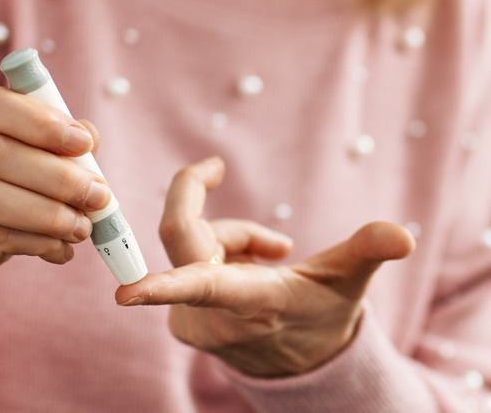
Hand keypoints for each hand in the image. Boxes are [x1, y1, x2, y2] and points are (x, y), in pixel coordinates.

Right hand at [0, 87, 110, 376]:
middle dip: (56, 173)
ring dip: (47, 211)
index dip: (39, 120)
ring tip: (82, 228)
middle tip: (98, 195)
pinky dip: (35, 242)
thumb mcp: (4, 184)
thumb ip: (44, 154)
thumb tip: (89, 134)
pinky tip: (60, 251)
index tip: (84, 142)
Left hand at [115, 157, 414, 376]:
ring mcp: (191, 319)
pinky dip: (218, 252)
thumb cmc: (322, 317)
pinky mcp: (181, 316)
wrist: (299, 361)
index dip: (162, 286)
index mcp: (251, 303)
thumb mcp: (347, 284)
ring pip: (191, 244)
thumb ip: (367, 253)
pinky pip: (187, 260)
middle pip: (184, 234)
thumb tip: (403, 236)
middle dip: (208, 201)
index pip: (202, 287)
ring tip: (273, 251)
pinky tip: (248, 265)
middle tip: (215, 165)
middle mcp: (212, 315)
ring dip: (228, 236)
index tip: (124, 295)